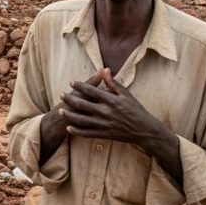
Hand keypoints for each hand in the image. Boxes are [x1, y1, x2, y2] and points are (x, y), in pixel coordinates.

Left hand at [60, 69, 184, 185]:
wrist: (144, 130)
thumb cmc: (136, 110)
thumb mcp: (126, 94)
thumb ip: (113, 83)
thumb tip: (104, 69)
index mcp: (111, 101)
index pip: (91, 91)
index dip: (80, 86)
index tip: (71, 82)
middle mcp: (106, 112)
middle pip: (83, 105)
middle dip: (70, 99)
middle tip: (62, 95)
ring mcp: (104, 124)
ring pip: (82, 120)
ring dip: (70, 115)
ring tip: (61, 111)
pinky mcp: (105, 135)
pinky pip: (88, 133)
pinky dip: (77, 131)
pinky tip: (69, 128)